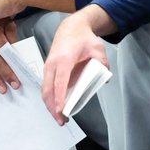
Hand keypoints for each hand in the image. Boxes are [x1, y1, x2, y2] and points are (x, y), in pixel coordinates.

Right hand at [42, 9, 108, 125]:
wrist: (71, 28)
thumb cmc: (83, 38)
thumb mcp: (97, 48)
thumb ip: (102, 62)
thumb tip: (104, 77)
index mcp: (64, 59)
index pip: (60, 82)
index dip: (60, 97)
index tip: (61, 110)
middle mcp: (52, 64)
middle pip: (48, 89)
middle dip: (53, 107)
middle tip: (61, 120)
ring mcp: (48, 66)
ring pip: (45, 89)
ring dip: (50, 105)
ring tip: (60, 117)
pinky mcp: (48, 69)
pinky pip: (46, 86)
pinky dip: (49, 98)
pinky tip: (56, 107)